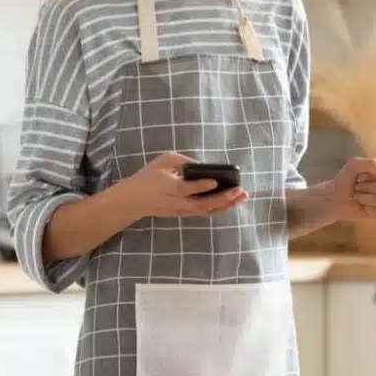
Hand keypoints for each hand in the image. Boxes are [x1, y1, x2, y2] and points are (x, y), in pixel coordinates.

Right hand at [115, 151, 247, 218]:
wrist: (134, 200)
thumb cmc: (149, 176)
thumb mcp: (161, 161)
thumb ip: (180, 160)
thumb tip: (201, 165)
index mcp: (167, 187)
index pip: (185, 189)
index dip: (200, 186)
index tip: (215, 181)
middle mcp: (176, 202)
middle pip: (200, 205)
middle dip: (222, 199)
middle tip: (238, 190)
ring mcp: (181, 211)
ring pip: (205, 211)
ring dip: (225, 205)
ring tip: (241, 196)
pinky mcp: (185, 214)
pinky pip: (205, 213)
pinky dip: (220, 208)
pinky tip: (232, 201)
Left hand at [330, 158, 375, 219]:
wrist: (336, 199)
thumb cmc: (346, 180)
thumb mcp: (354, 165)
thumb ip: (371, 163)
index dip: (370, 174)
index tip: (359, 176)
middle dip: (367, 187)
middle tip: (357, 187)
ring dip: (365, 198)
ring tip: (358, 196)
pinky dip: (368, 208)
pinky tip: (363, 206)